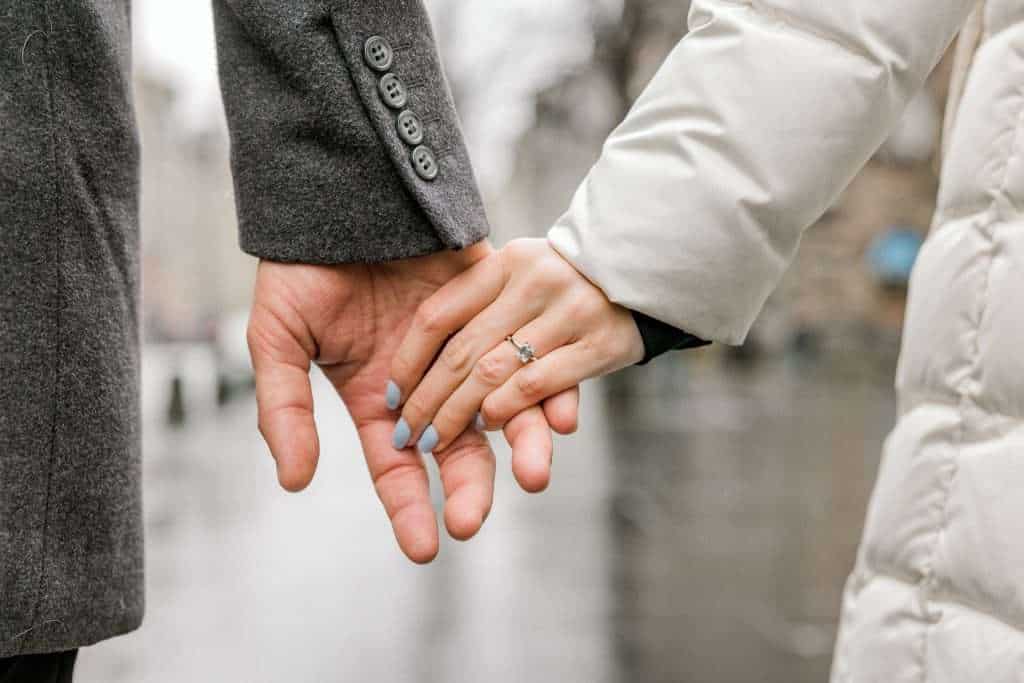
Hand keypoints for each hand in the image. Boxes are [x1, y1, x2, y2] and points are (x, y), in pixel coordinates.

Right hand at [246, 243, 579, 562]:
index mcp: (381, 398)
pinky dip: (548, 382)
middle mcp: (432, 381)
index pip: (400, 466)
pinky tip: (561, 413)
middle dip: (469, 487)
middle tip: (475, 520)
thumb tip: (295, 482)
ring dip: (521, 443)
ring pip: (504, 406)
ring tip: (535, 474)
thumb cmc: (300, 269)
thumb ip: (285, 408)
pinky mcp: (498, 305)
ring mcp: (469, 346)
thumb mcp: (276, 341)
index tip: (427, 548)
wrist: (340, 196)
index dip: (410, 508)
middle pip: (459, 448)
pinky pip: (530, 351)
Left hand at [388, 238, 643, 455]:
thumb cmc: (567, 279)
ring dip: (458, 415)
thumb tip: (420, 360)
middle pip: (461, 353)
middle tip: (406, 433)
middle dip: (426, 401)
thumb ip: (480, 299)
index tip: (392, 393)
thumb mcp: (521, 271)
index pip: (438, 315)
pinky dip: (504, 410)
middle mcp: (534, 281)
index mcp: (505, 262)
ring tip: (434, 440)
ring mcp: (569, 311)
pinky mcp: (599, 343)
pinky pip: (534, 385)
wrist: (646, 267)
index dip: (409, 359)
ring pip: (493, 374)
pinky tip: (487, 425)